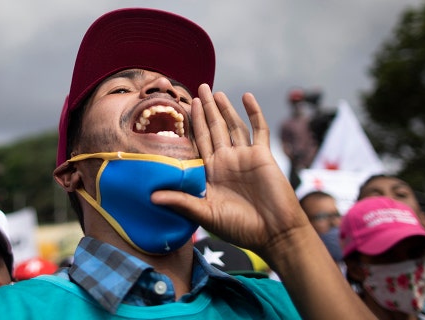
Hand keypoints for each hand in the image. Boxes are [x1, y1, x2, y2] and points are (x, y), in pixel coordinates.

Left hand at [151, 84, 309, 255]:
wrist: (274, 233)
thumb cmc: (240, 228)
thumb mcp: (205, 214)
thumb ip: (180, 202)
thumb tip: (151, 197)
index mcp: (211, 173)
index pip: (199, 142)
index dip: (192, 124)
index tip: (183, 106)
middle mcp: (226, 161)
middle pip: (214, 129)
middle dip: (206, 109)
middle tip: (199, 88)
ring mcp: (245, 157)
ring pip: (233, 125)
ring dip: (225, 108)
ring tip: (216, 92)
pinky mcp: (263, 156)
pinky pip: (259, 129)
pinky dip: (254, 112)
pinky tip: (246, 97)